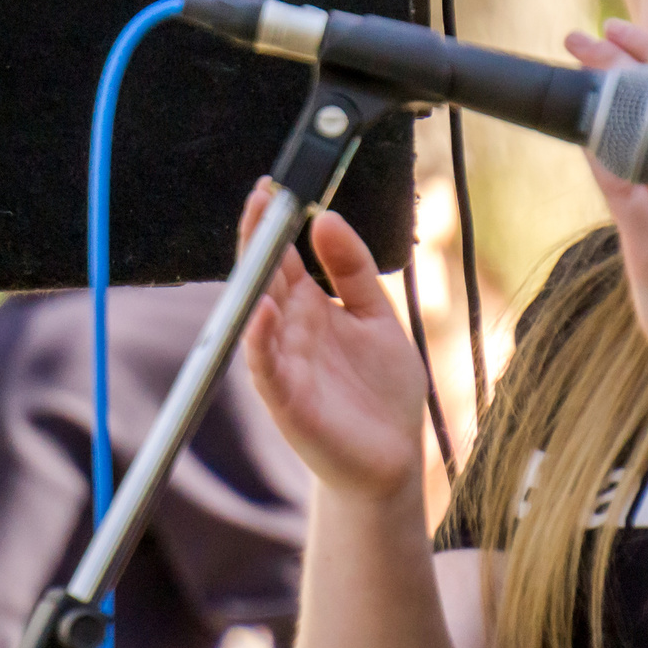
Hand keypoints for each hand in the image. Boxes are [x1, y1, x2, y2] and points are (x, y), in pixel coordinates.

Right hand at [237, 181, 426, 503]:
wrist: (392, 461)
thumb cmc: (381, 393)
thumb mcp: (376, 316)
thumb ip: (352, 269)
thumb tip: (328, 217)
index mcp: (308, 308)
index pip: (279, 257)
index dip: (272, 223)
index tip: (272, 186)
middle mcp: (288, 332)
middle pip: (263, 277)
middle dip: (259, 238)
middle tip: (261, 198)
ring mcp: (283, 365)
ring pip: (255, 316)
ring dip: (254, 282)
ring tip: (260, 243)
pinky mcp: (287, 402)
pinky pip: (265, 368)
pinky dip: (259, 341)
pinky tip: (264, 312)